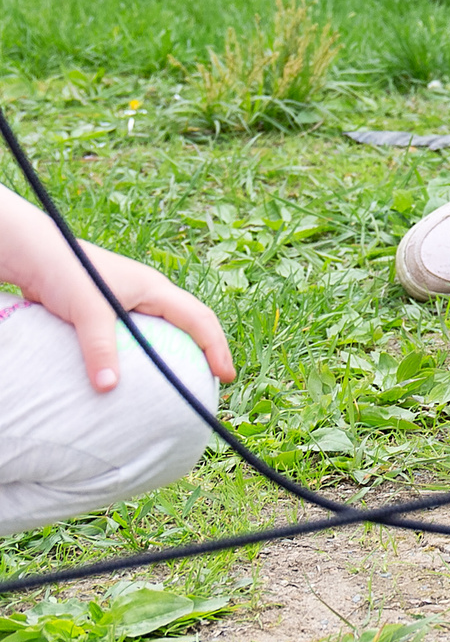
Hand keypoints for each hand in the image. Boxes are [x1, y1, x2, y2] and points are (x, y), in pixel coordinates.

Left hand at [12, 228, 235, 393]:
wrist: (34, 253)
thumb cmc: (66, 272)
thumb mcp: (87, 310)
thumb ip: (100, 347)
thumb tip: (108, 387)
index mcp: (155, 289)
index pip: (199, 318)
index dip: (217, 347)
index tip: (225, 375)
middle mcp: (149, 293)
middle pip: (192, 321)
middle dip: (210, 347)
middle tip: (214, 379)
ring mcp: (131, 300)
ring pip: (169, 326)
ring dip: (183, 349)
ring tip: (184, 377)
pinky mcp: (111, 308)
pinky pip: (143, 333)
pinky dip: (154, 351)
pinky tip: (142, 370)